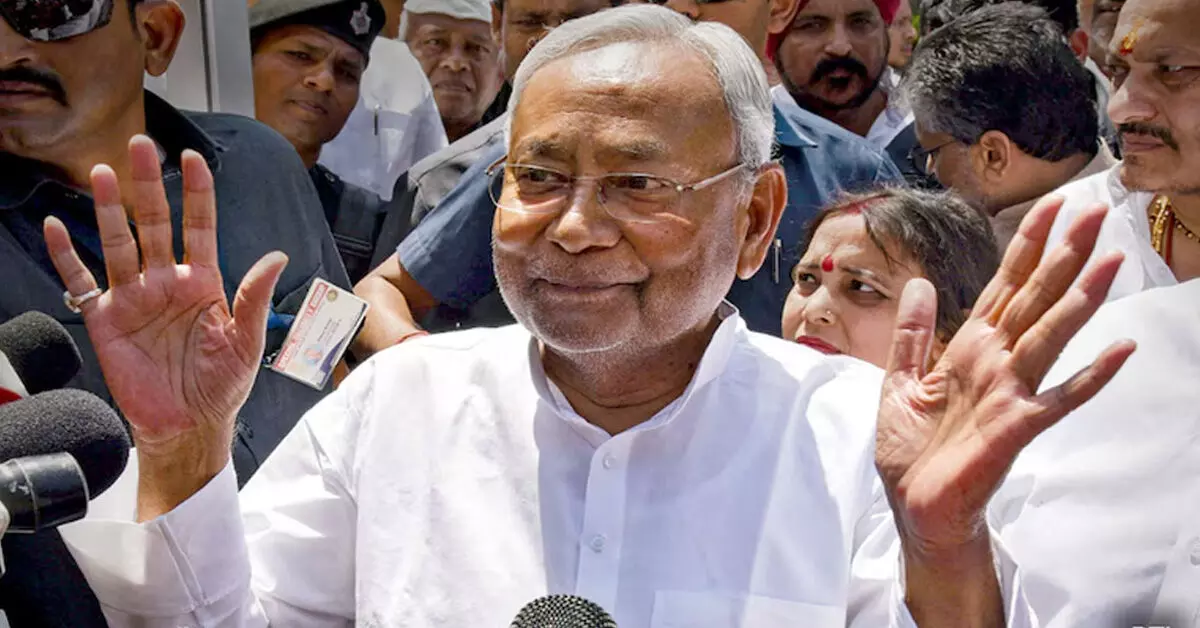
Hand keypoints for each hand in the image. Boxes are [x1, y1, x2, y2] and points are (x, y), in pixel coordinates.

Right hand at [43, 136, 286, 478]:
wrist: (189, 425)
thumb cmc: (223, 386)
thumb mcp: (247, 341)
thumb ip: (255, 297)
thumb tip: (276, 256)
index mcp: (204, 282)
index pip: (200, 226)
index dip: (197, 193)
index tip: (192, 158)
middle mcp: (167, 281)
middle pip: (155, 223)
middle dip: (148, 184)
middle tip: (140, 145)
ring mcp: (134, 298)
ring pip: (118, 243)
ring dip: (108, 209)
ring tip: (100, 173)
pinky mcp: (106, 320)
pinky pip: (82, 281)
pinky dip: (67, 255)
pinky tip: (56, 228)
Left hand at [876, 195, 1134, 554]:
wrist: (913, 506)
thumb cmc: (912, 450)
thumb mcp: (900, 381)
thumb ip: (913, 334)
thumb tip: (920, 284)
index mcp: (970, 348)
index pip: (1005, 286)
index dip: (1027, 245)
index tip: (1051, 205)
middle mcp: (997, 362)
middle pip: (1034, 298)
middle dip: (1061, 255)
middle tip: (1093, 210)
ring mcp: (1010, 392)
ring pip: (1050, 335)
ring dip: (1079, 300)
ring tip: (1110, 261)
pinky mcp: (1015, 427)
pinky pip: (1059, 399)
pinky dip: (1090, 377)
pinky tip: (1121, 350)